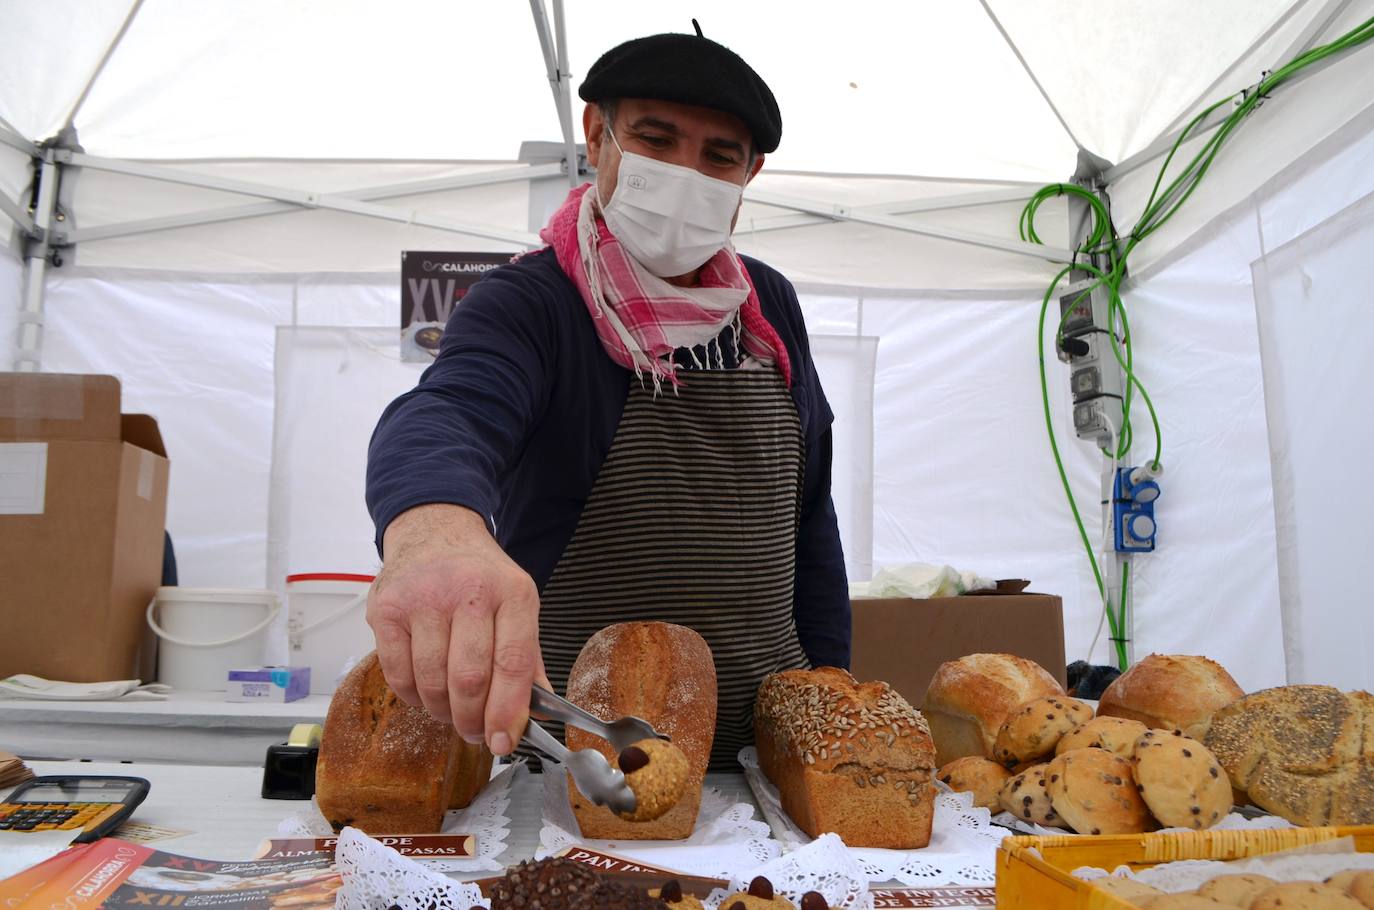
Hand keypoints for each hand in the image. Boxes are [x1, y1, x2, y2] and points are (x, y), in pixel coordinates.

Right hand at [368, 503, 546, 754]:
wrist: (434, 531)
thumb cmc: (480, 576)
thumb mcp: (517, 605)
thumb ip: (527, 659)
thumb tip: (536, 714)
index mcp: (513, 592)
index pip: (512, 664)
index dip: (507, 712)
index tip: (503, 742)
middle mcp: (469, 592)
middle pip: (469, 679)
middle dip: (472, 720)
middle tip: (475, 733)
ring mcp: (423, 599)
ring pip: (432, 682)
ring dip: (442, 711)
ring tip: (451, 711)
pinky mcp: (386, 609)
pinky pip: (398, 674)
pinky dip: (414, 697)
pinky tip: (425, 692)